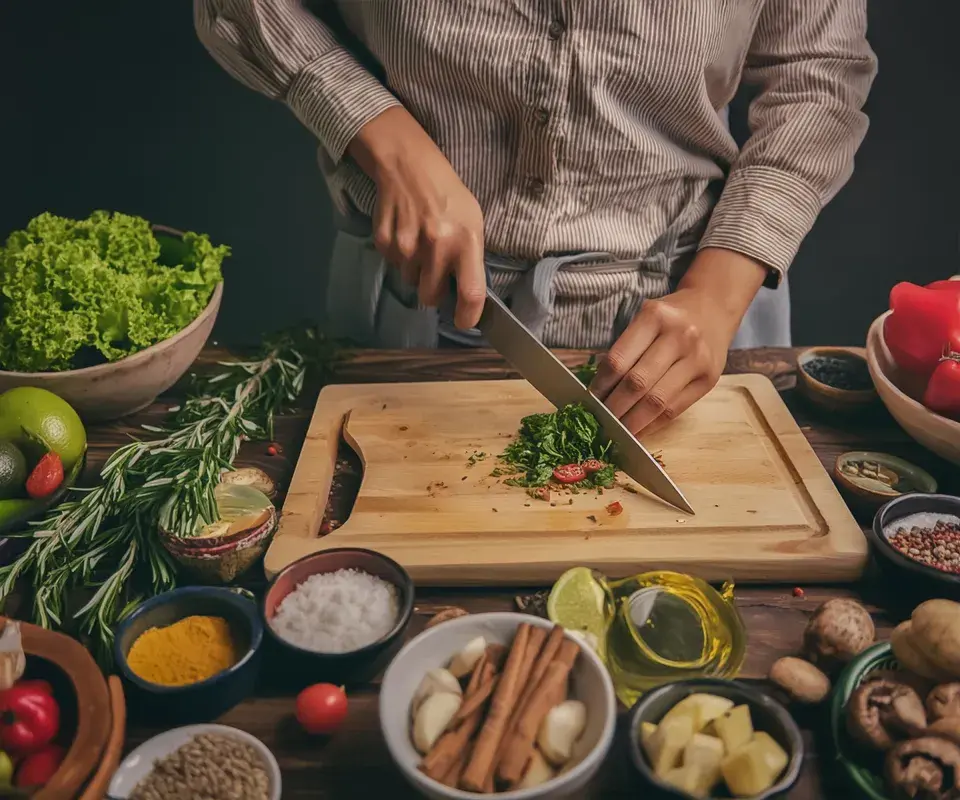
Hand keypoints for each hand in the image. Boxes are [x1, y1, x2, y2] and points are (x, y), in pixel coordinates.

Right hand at [348, 107, 485, 328]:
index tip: (464, 321)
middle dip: (433, 291)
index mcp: (466, 241)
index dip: (468, 317)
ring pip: (410, 281)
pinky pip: (393, 265)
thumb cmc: (448, 195)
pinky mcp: (384, 241)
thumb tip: (468, 294)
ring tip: (420, 242)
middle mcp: (437, 246)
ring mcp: (407, 245)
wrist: (408, 165)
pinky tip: (405, 232)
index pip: (471, 293)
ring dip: (415, 270)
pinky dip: (399, 256)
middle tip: (436, 271)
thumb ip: (471, 257)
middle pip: (430, 297)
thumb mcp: (472, 221)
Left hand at [591, 249, 769, 434]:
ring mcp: (697, 359)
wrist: (713, 308)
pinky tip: (638, 432)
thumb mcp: (645, 319)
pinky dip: (652, 425)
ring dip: (632, 423)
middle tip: (598, 423)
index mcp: (654, 316)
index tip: (588, 402)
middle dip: (613, 409)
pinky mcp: (709, 379)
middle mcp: (679, 336)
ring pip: (657, 402)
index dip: (600, 386)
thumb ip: (625, 350)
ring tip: (616, 432)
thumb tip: (598, 392)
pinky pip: (675, 410)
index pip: (618, 360)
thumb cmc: (669, 318)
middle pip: (637, 383)